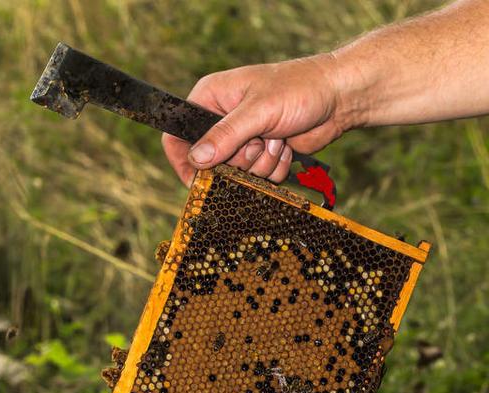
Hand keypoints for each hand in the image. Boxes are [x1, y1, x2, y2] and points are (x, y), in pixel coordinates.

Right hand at [162, 54, 347, 186]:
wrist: (337, 97)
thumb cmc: (298, 89)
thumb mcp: (258, 110)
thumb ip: (225, 135)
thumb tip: (196, 159)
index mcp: (211, 98)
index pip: (178, 135)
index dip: (184, 161)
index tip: (197, 181)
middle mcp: (222, 120)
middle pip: (212, 162)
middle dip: (239, 160)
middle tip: (258, 141)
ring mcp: (243, 140)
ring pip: (238, 173)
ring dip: (261, 163)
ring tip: (277, 138)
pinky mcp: (262, 155)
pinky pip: (258, 178)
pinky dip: (275, 167)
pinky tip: (286, 144)